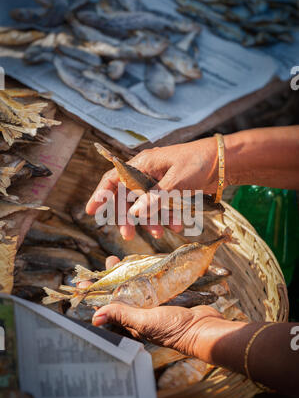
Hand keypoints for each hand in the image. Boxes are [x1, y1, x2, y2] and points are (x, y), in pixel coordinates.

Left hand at [79, 256, 222, 357]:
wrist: (204, 328)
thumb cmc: (174, 328)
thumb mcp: (145, 322)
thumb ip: (122, 316)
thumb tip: (95, 317)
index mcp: (131, 324)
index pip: (107, 309)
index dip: (94, 295)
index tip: (83, 282)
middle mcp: (140, 316)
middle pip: (120, 295)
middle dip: (111, 278)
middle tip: (108, 261)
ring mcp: (154, 306)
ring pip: (135, 288)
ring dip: (127, 274)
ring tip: (119, 259)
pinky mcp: (166, 298)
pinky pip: (152, 285)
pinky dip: (146, 275)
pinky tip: (143, 264)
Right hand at [86, 137, 219, 239]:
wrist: (223, 161)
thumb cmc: (198, 163)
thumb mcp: (176, 182)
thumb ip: (155, 198)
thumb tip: (135, 214)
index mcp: (142, 164)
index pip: (113, 178)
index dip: (100, 195)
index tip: (90, 211)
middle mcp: (146, 172)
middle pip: (127, 196)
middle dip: (127, 217)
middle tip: (128, 236)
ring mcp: (157, 181)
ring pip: (145, 205)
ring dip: (150, 220)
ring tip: (159, 234)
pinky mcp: (169, 190)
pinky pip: (160, 206)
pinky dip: (166, 216)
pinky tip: (177, 226)